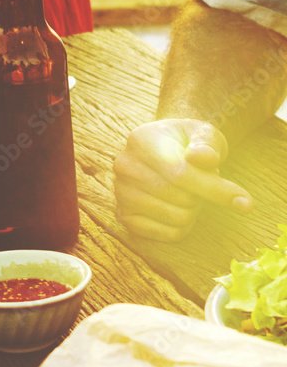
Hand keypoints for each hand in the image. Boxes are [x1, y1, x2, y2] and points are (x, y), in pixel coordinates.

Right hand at [113, 119, 252, 240]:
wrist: (163, 149)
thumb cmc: (187, 142)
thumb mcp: (203, 132)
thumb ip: (207, 143)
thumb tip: (202, 158)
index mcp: (141, 140)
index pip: (181, 174)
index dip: (215, 190)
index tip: (246, 202)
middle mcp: (124, 167)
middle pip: (181, 199)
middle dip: (203, 196)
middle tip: (202, 184)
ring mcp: (120, 194)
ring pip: (175, 218)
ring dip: (194, 210)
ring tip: (190, 194)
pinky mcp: (123, 216)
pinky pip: (164, 234)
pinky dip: (182, 227)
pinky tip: (181, 210)